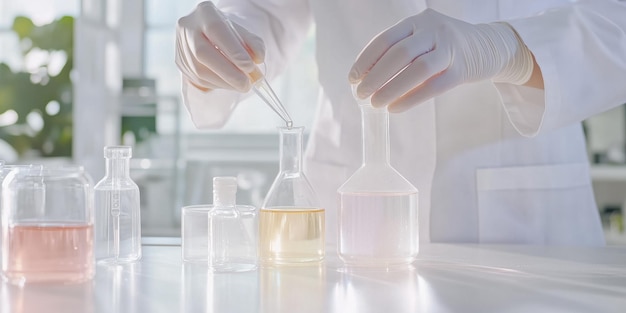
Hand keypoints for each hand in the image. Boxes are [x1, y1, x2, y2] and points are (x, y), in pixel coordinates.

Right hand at [176, 1, 264, 92]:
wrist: (208, 35)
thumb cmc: (228, 33)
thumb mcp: (243, 32)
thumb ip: (253, 43)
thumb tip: (258, 59)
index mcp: (204, 12)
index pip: (216, 29)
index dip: (233, 50)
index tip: (250, 66)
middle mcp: (187, 27)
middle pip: (202, 53)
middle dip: (228, 72)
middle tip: (247, 84)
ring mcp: (181, 46)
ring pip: (199, 70)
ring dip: (224, 82)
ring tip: (243, 85)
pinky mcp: (180, 62)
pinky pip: (198, 79)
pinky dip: (219, 84)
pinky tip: (230, 84)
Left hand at [349, 9, 532, 111]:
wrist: (491, 46)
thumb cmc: (446, 47)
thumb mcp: (423, 38)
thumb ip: (400, 51)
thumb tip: (366, 77)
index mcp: (417, 21)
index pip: (385, 39)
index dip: (366, 60)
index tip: (352, 78)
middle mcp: (434, 30)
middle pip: (399, 54)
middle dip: (375, 76)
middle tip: (361, 94)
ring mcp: (451, 48)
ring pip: (417, 69)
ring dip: (391, 88)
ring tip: (375, 104)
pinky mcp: (463, 69)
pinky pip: (433, 86)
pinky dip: (411, 98)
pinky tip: (395, 108)